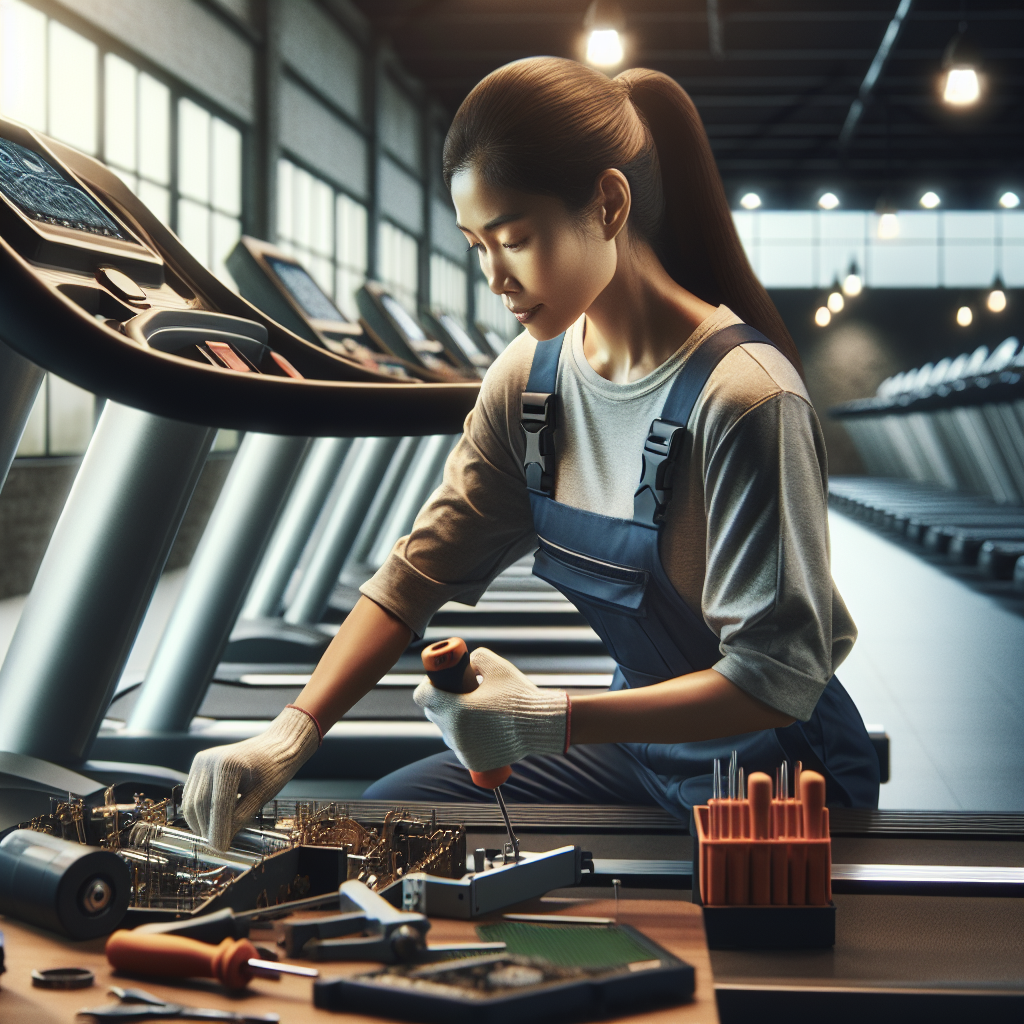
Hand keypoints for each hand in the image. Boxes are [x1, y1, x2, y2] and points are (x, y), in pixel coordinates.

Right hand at [182, 707, 319, 849]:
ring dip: (201, 822)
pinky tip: (212, 821)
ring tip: (216, 835)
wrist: (277, 744)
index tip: (221, 849)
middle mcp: (209, 760)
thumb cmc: (275, 768)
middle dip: (207, 829)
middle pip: (199, 805)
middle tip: (219, 846)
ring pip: (191, 802)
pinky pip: (192, 794)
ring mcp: (201, 761)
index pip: (218, 807)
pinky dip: (199, 811)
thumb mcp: (262, 795)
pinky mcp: (199, 764)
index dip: (218, 831)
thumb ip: (240, 817)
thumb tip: (222, 841)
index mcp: (228, 765)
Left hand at [413, 647, 567, 771]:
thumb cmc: (519, 695)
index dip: (429, 685)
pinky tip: (479, 727)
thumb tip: (468, 663)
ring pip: (446, 731)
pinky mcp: (472, 761)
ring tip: (473, 711)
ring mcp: (463, 749)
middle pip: (433, 713)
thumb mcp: (497, 666)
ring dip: (452, 720)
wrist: (540, 725)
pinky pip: (460, 746)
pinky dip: (465, 737)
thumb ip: (476, 658)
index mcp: (456, 708)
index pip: (423, 696)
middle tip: (457, 693)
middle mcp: (455, 732)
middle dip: (440, 701)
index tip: (439, 681)